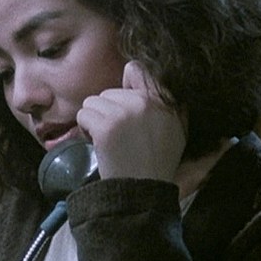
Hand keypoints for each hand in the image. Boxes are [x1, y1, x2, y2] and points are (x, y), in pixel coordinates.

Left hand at [77, 61, 186, 181]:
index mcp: (164, 100)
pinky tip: (99, 144)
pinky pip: (84, 115)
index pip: (135, 69)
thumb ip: (166, 100)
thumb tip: (139, 73)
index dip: (124, 86)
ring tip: (109, 139)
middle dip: (109, 110)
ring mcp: (125, 113)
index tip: (124, 107)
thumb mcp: (176, 127)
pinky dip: (86, 130)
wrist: (142, 191)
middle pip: (109, 91)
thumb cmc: (157, 161)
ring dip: (95, 119)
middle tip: (119, 134)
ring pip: (93, 101)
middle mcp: (146, 102)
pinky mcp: (106, 127)